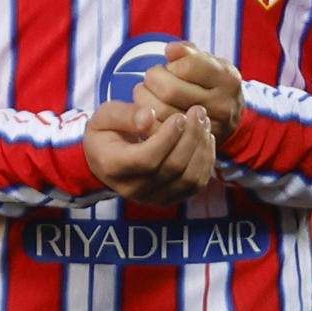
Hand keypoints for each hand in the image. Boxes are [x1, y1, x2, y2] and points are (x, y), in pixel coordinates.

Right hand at [83, 100, 214, 204]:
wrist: (105, 159)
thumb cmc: (106, 133)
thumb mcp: (105, 116)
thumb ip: (126, 115)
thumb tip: (149, 117)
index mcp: (113, 166)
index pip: (146, 158)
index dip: (167, 138)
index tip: (180, 116)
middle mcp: (132, 189)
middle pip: (172, 168)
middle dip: (190, 137)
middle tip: (198, 111)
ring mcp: (152, 198)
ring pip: (188, 179)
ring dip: (201, 149)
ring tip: (204, 122)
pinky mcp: (168, 199)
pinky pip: (195, 185)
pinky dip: (205, 162)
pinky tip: (205, 139)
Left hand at [135, 42, 243, 143]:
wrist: (227, 115)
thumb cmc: (209, 82)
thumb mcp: (206, 62)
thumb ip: (188, 52)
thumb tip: (171, 50)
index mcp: (228, 79)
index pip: (188, 66)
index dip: (169, 65)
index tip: (166, 67)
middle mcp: (223, 104)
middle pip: (171, 90)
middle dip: (152, 80)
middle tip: (149, 80)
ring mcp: (211, 127)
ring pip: (163, 112)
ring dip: (144, 99)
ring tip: (145, 94)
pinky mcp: (194, 145)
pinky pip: (161, 131)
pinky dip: (148, 120)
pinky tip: (148, 113)